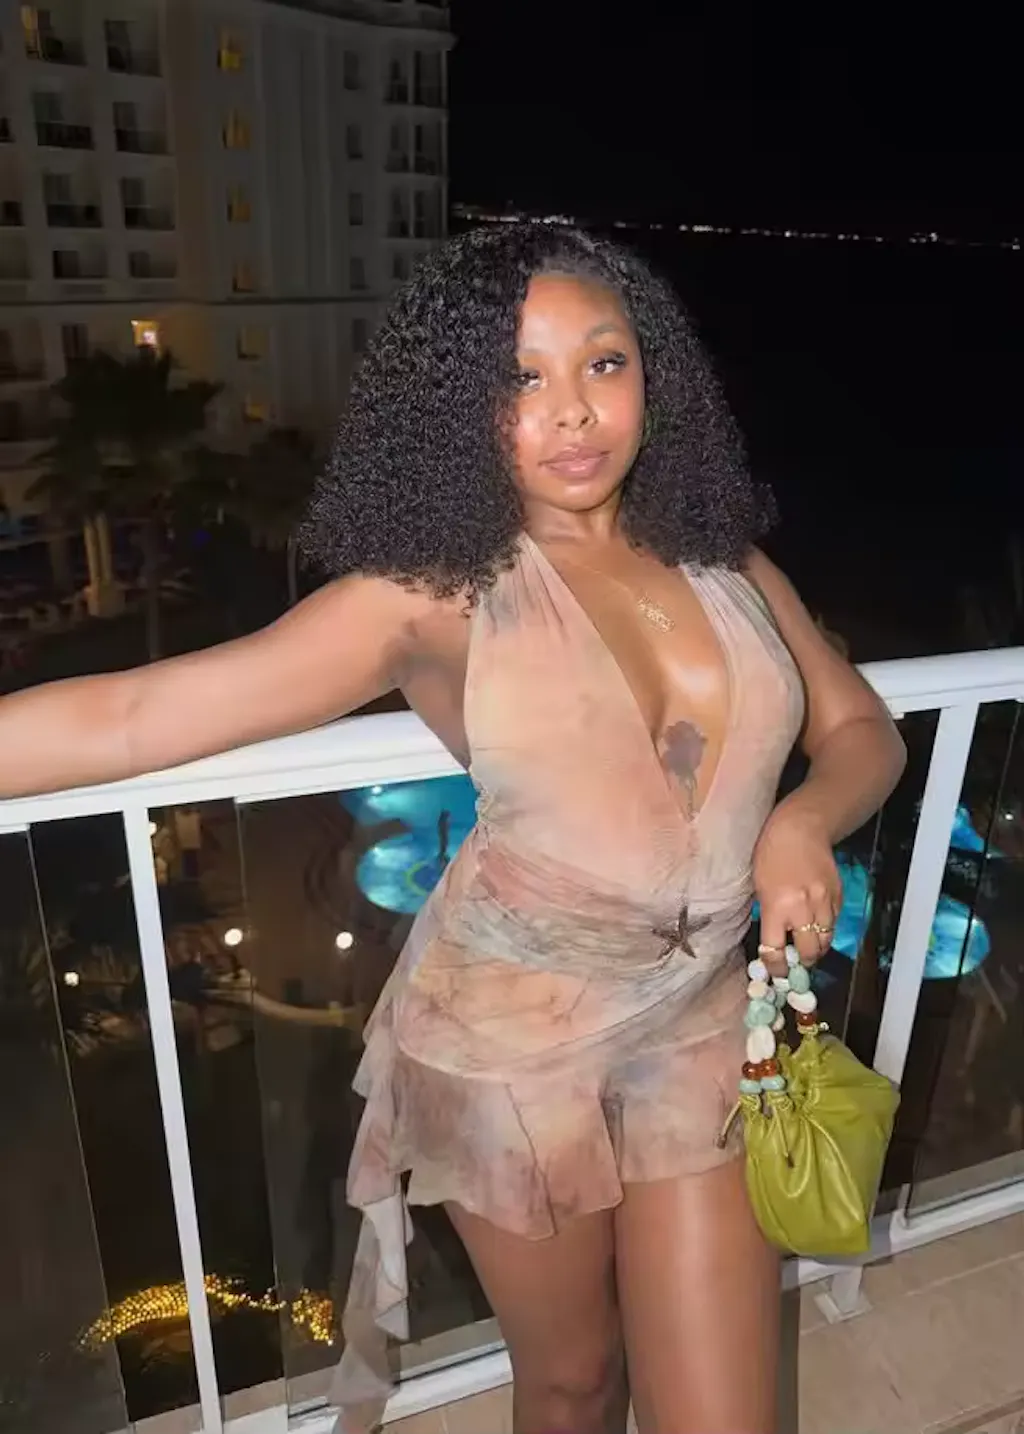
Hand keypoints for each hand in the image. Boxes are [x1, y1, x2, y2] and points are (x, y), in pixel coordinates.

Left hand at [753, 803, 841, 976]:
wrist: (800, 828)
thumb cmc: (770, 854)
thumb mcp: (759, 886)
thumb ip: (769, 915)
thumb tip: (774, 942)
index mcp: (776, 907)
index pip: (775, 950)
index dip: (775, 967)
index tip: (775, 972)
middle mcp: (803, 908)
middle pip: (809, 952)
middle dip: (802, 961)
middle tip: (795, 961)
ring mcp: (824, 902)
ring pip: (825, 940)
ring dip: (816, 947)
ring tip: (807, 945)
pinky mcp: (839, 895)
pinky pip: (834, 922)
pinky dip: (825, 927)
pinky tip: (816, 922)